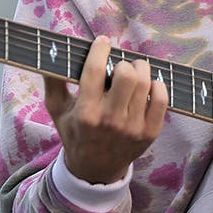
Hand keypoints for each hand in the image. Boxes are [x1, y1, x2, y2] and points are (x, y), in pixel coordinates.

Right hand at [42, 36, 168, 183]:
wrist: (95, 170)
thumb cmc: (75, 133)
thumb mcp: (57, 110)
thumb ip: (53, 80)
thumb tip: (52, 50)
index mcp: (85, 113)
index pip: (95, 70)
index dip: (100, 50)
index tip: (102, 42)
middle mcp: (110, 120)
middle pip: (127, 74)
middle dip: (123, 63)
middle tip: (119, 66)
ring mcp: (133, 128)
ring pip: (145, 83)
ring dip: (140, 70)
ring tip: (133, 72)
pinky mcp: (150, 133)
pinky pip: (161, 99)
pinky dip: (157, 85)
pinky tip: (148, 85)